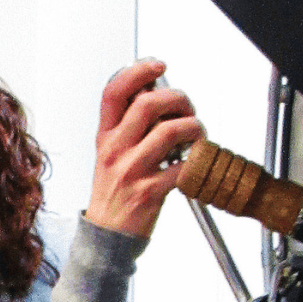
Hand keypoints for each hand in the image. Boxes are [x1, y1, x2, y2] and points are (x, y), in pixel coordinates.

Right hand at [84, 60, 203, 239]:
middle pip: (148, 104)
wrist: (107, 236)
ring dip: (194, 128)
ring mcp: (132, 172)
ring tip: (197, 135)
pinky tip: (195, 162)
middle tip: (187, 108)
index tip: (158, 65)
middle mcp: (116, 151)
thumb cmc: (113, 194)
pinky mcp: (150, 193)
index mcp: (105, 137)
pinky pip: (182, 168)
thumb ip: (127, 126)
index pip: (114, 91)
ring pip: (170, 132)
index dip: (138, 71)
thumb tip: (155, 96)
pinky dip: (196, 162)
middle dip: (177, 98)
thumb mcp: (110, 155)